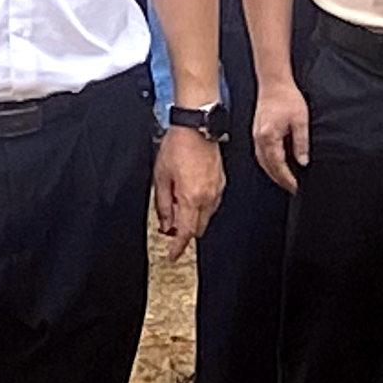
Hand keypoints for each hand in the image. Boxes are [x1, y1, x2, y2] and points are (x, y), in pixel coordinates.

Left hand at [153, 125, 224, 259]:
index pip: (186, 232)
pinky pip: (211, 204)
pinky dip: (200, 206)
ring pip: (205, 217)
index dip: (178, 247)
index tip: (173, 255)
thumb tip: (165, 223)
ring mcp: (217, 190)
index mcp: (191, 198)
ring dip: (192, 217)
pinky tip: (188, 194)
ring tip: (176, 201)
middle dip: (184, 230)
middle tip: (169, 222)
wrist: (196, 128)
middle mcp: (208, 197)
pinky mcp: (221, 183)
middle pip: (197, 228)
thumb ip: (162, 204)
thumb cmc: (177, 147)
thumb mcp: (160, 177)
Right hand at [253, 81, 309, 192]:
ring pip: (262, 161)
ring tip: (285, 179)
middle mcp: (259, 139)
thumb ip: (301, 143)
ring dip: (273, 173)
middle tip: (292, 188)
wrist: (274, 83)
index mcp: (269, 137)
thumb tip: (302, 161)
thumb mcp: (300, 121)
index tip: (296, 187)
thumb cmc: (287, 98)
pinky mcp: (256, 132)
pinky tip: (275, 164)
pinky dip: (268, 163)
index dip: (287, 179)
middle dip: (280, 180)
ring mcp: (256, 135)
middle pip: (268, 167)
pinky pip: (260, 153)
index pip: (278, 165)